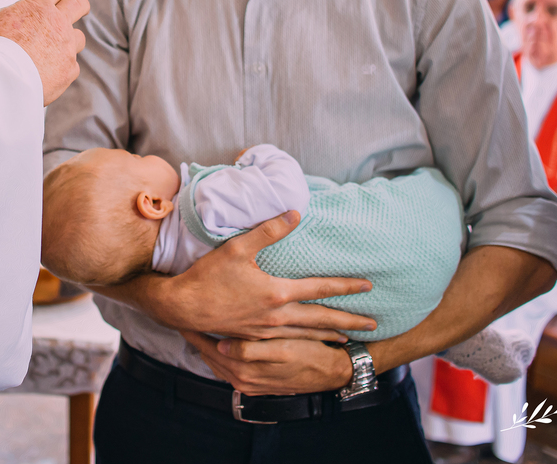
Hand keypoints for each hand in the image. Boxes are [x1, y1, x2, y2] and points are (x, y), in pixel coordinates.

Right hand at [0, 0, 88, 105]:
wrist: (0, 77)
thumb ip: (16, 14)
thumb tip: (22, 18)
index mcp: (38, 5)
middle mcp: (57, 22)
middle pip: (79, 5)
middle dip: (81, 5)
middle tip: (81, 7)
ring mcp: (66, 46)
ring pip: (78, 39)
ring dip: (70, 41)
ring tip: (57, 49)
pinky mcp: (69, 69)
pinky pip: (71, 66)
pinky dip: (61, 68)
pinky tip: (49, 73)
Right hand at [122, 211, 375, 340]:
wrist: (183, 307)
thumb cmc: (208, 276)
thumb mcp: (238, 248)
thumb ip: (268, 231)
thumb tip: (295, 213)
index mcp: (277, 293)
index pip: (320, 289)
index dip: (346, 287)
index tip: (368, 286)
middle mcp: (276, 316)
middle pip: (321, 319)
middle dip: (349, 322)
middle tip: (373, 326)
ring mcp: (266, 331)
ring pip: (306, 335)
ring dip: (330, 335)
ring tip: (347, 339)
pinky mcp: (254, 339)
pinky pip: (289, 343)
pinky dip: (306, 343)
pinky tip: (309, 343)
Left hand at [186, 334, 353, 395]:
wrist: (330, 373)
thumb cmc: (308, 354)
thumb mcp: (283, 350)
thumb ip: (251, 350)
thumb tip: (223, 347)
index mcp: (246, 369)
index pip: (209, 348)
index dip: (195, 330)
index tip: (181, 316)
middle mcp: (242, 380)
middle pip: (208, 356)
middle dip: (195, 337)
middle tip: (181, 318)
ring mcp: (247, 384)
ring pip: (215, 362)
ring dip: (205, 346)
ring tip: (194, 327)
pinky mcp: (253, 385)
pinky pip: (227, 369)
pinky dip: (218, 357)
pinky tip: (216, 343)